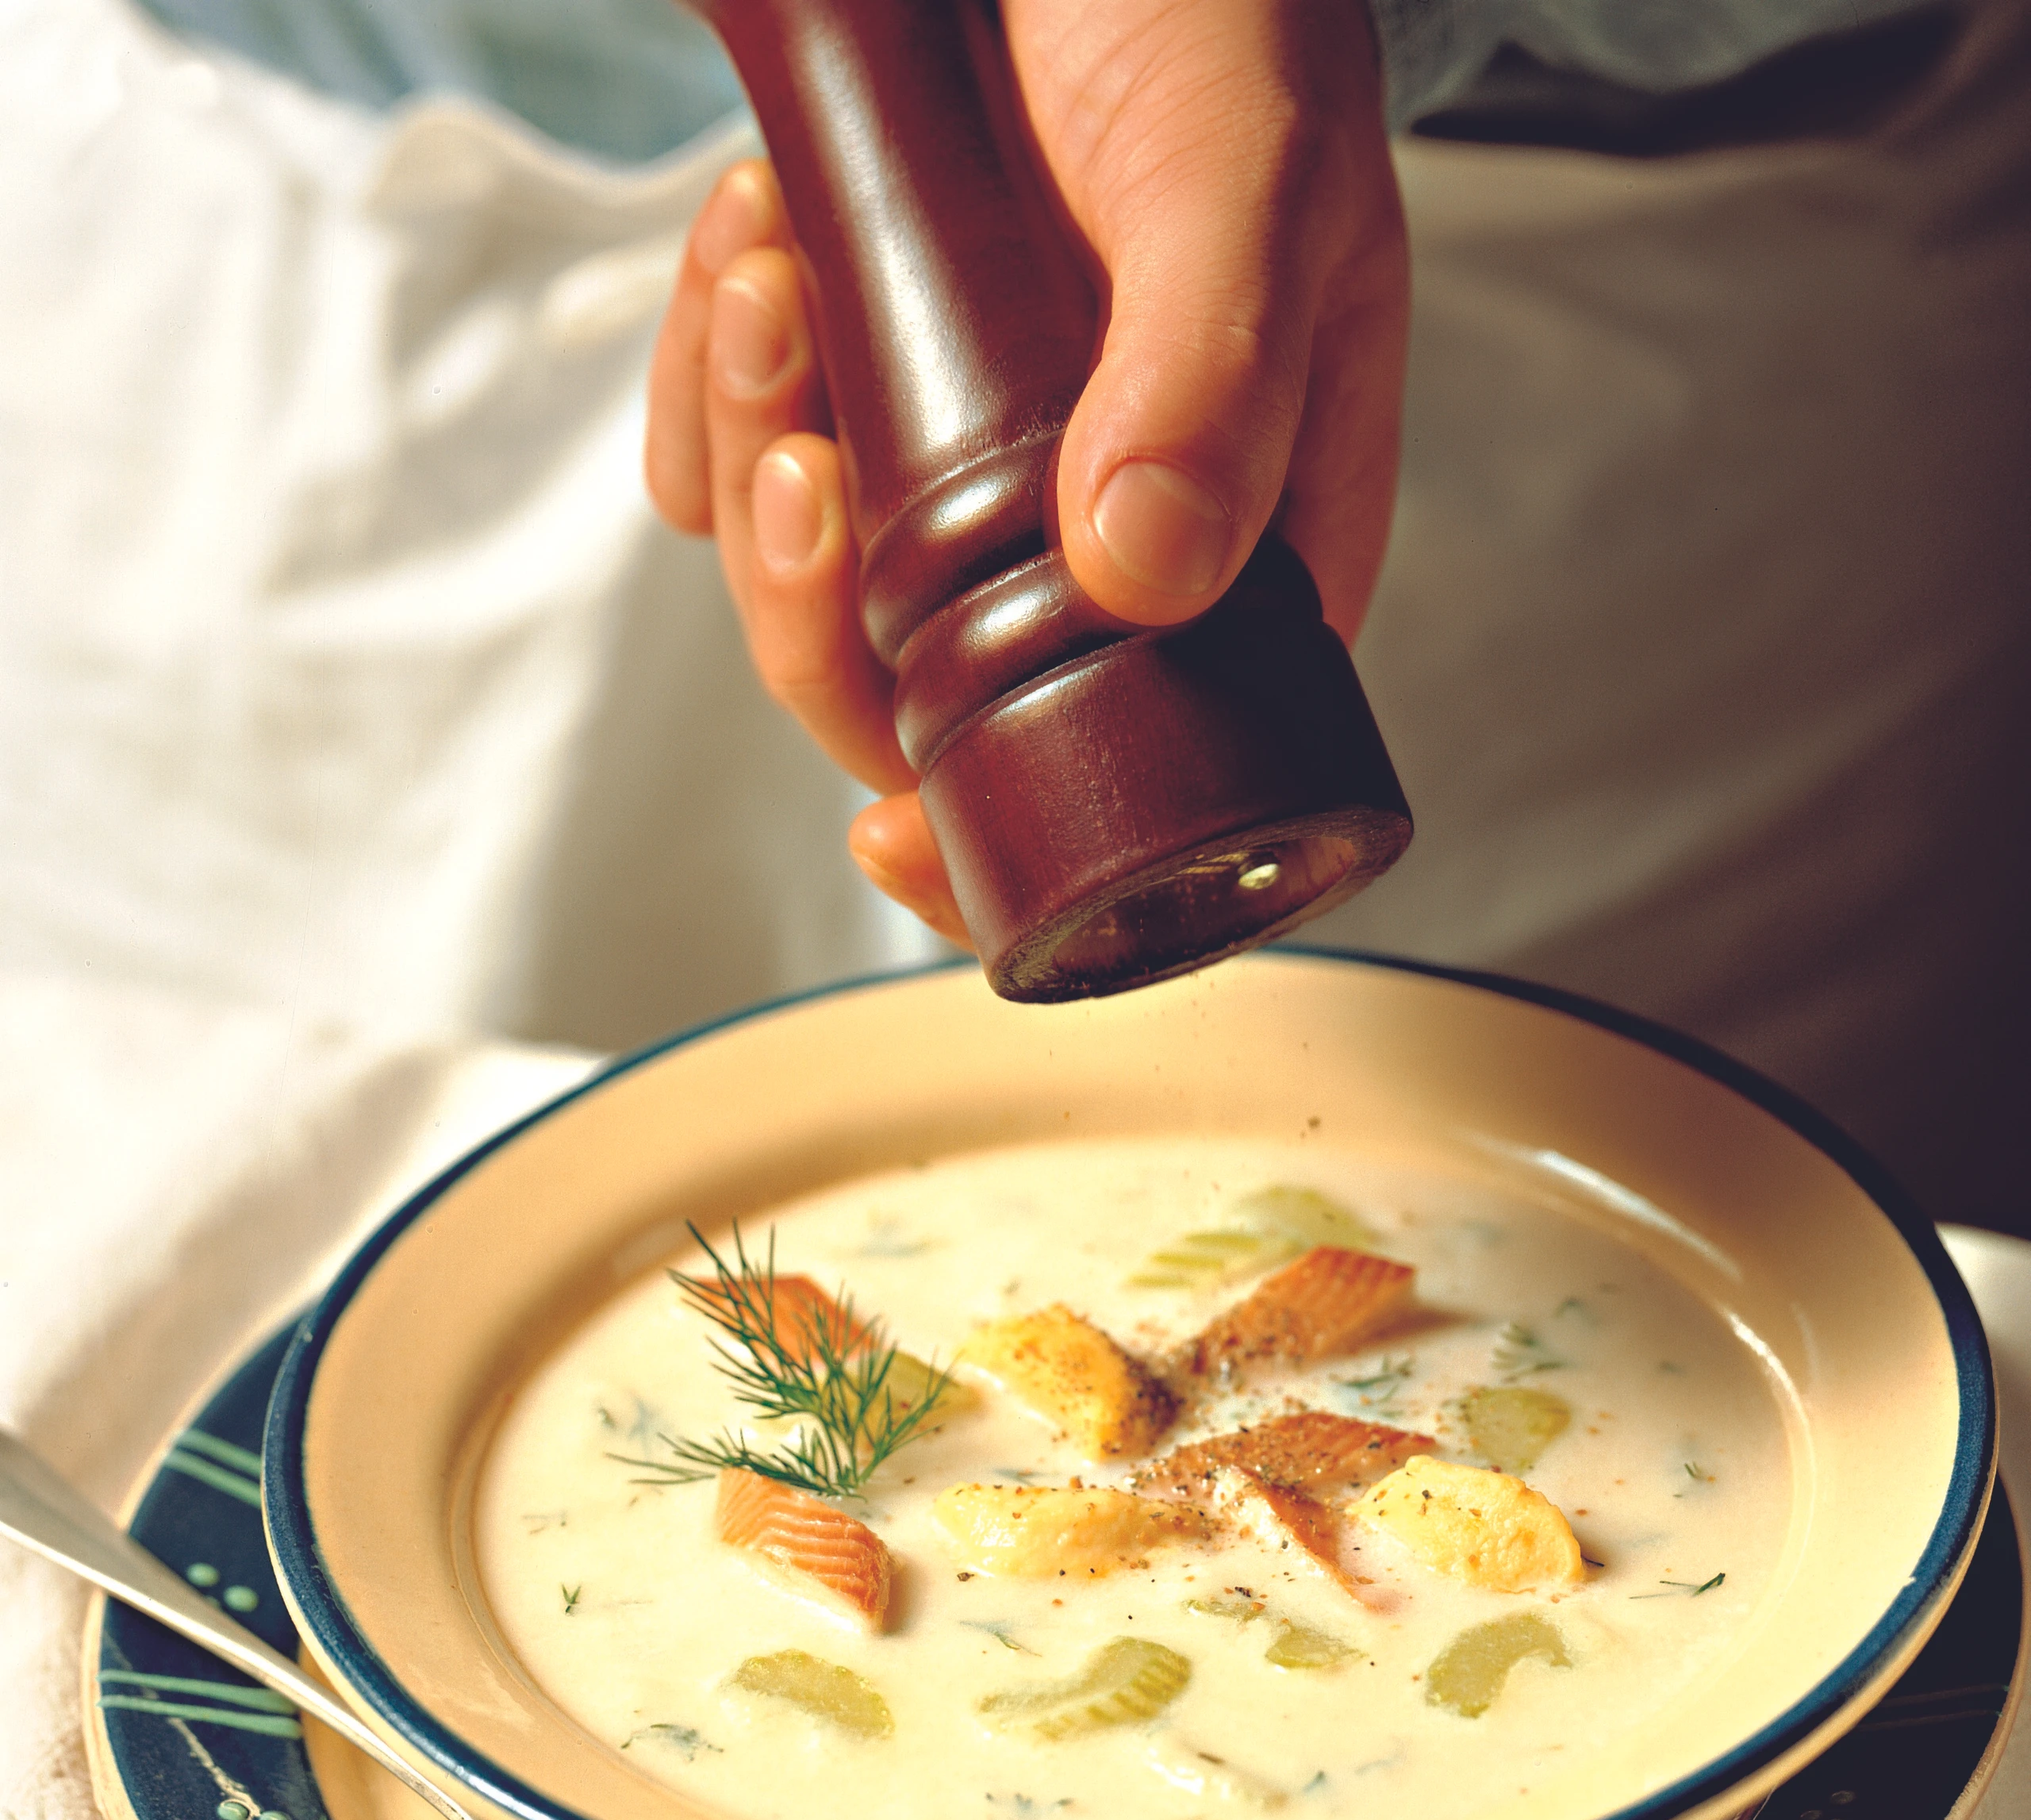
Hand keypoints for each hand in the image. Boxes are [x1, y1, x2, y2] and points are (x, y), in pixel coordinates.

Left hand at [645, 0, 1407, 947]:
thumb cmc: (1221, 14)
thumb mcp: (1252, 178)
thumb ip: (1216, 374)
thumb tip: (1141, 571)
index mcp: (1235, 542)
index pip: (1133, 770)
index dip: (1005, 843)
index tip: (894, 840)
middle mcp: (1092, 533)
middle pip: (920, 706)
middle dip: (825, 616)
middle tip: (810, 449)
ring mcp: (961, 465)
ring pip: (810, 592)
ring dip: (757, 459)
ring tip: (774, 278)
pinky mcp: (850, 375)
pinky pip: (731, 460)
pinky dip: (711, 377)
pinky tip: (759, 242)